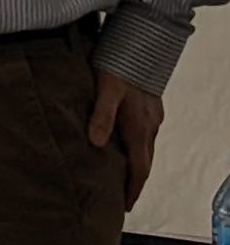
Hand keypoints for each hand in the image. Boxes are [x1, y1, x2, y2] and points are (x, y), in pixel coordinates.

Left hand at [87, 69, 165, 207]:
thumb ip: (101, 115)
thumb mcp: (106, 88)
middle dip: (135, 181)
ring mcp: (153, 116)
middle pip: (144, 161)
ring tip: (122, 175)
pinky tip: (125, 141)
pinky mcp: (151, 106)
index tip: (125, 206)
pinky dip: (137, 145)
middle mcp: (150, 126)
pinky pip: (146, 134)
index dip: (132, 188)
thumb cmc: (119, 64)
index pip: (139, 168)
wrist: (142, 42)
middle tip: (123, 197)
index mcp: (139, 127)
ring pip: (146, 147)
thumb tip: (95, 143)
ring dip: (137, 163)